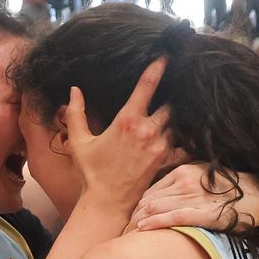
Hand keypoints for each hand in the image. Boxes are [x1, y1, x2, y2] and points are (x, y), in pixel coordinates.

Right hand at [66, 56, 171, 211]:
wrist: (106, 202)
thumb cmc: (91, 172)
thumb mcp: (79, 141)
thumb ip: (76, 113)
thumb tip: (74, 90)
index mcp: (127, 120)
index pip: (147, 86)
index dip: (157, 68)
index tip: (165, 56)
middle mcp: (147, 130)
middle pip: (169, 105)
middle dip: (169, 99)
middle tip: (171, 92)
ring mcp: (159, 146)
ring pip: (174, 123)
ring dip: (172, 120)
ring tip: (171, 115)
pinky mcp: (165, 160)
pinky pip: (182, 145)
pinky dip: (183, 140)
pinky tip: (184, 136)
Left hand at [132, 164, 258, 234]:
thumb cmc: (233, 190)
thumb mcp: (205, 178)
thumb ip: (185, 183)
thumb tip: (163, 197)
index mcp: (184, 170)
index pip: (151, 190)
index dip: (137, 207)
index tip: (127, 220)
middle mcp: (185, 181)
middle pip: (148, 200)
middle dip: (132, 217)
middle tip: (119, 232)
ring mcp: (194, 196)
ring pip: (156, 208)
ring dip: (138, 223)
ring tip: (124, 236)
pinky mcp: (203, 212)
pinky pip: (174, 217)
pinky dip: (156, 223)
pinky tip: (143, 229)